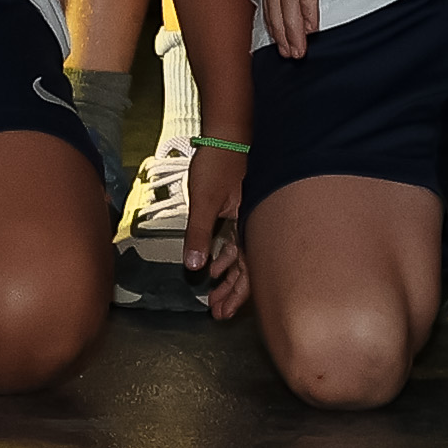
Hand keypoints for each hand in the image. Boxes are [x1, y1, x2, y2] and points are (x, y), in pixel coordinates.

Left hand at [178, 136, 251, 318]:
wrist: (227, 133)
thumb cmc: (218, 164)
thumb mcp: (204, 202)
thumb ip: (199, 235)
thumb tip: (196, 268)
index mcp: (248, 227)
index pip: (247, 271)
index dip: (236, 295)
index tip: (223, 314)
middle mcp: (251, 225)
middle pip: (246, 268)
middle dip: (232, 292)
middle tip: (218, 312)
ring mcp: (246, 217)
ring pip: (241, 256)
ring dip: (227, 276)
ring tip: (214, 294)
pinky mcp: (239, 208)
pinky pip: (236, 241)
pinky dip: (225, 257)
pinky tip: (213, 264)